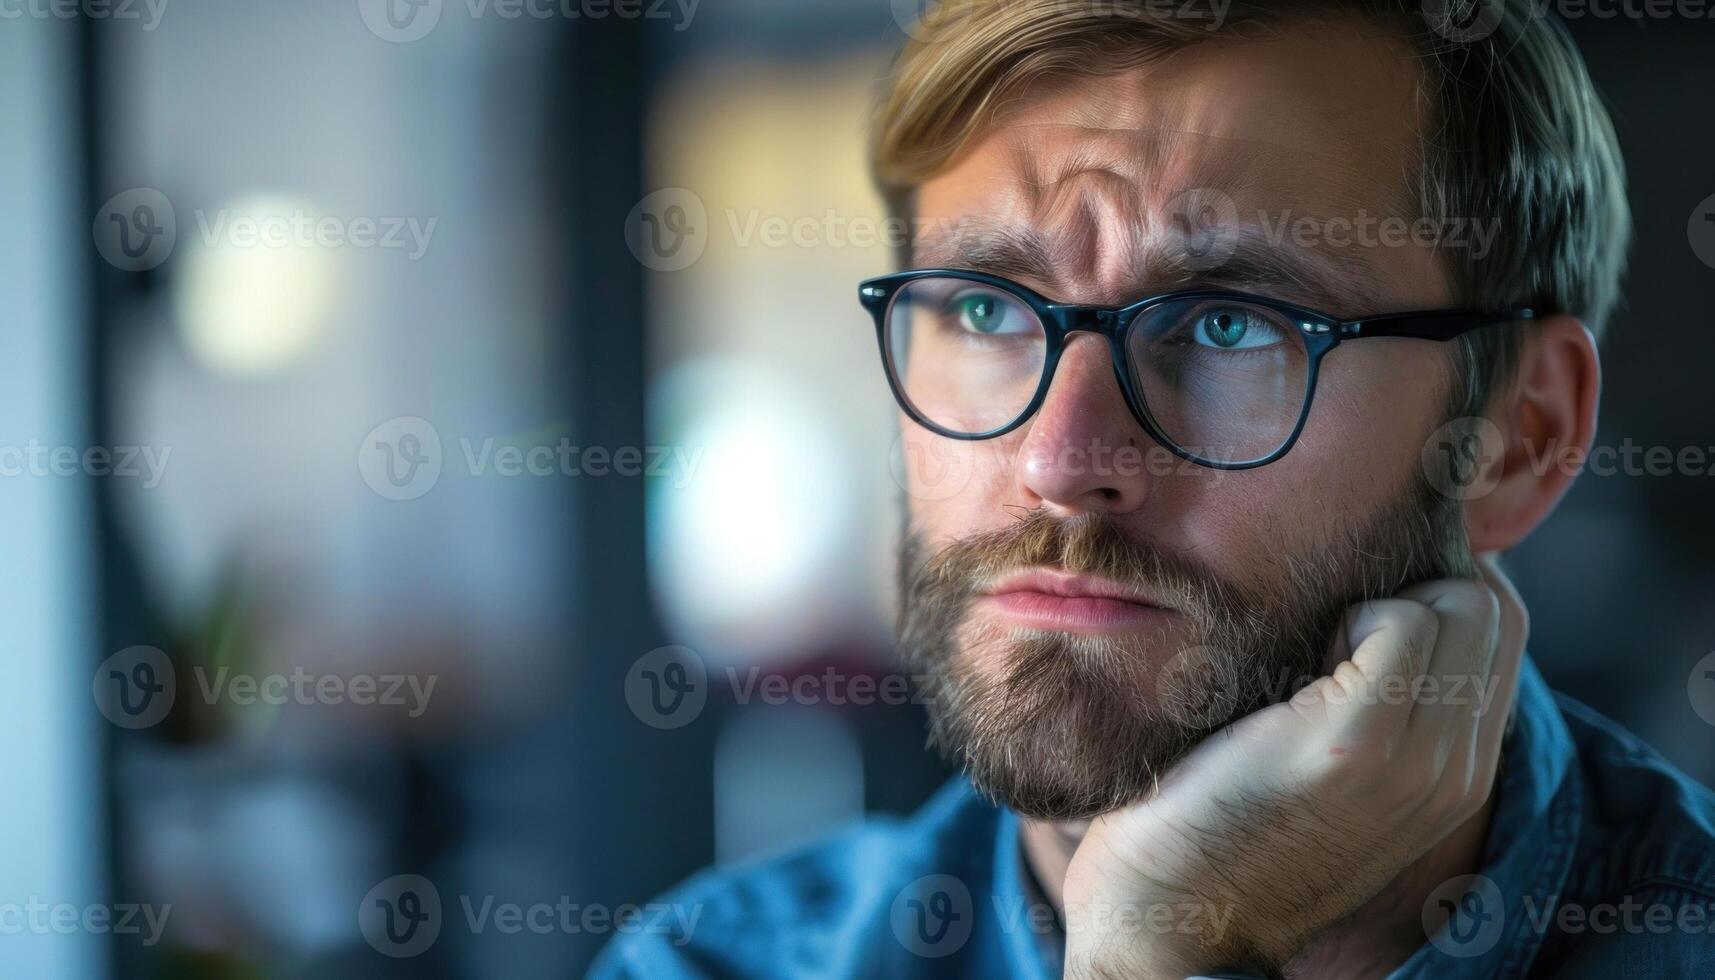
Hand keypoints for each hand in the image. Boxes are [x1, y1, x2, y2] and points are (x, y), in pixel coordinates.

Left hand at [1061, 558, 1525, 978]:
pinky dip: (1348, 615)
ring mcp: (1417, 758)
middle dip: (1413, 588)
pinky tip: (1291, 668)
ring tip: (1311, 655)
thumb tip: (1383, 594)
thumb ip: (1384, 697)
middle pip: (1491, 607)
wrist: (1169, 915)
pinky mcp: (1358, 741)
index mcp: (1459, 773)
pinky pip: (1402, 622)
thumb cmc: (1224, 819)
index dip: (1438, 589)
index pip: (1502, 626)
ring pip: (1460, 604)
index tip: (1362, 604)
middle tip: (1330, 634)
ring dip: (1378, 603)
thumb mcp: (1333, 760)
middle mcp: (1457, 769)